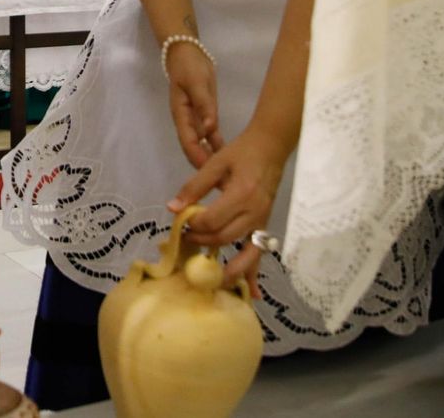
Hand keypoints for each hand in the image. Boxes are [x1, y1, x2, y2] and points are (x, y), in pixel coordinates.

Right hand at [166, 43, 220, 168]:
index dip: (197, 158)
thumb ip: (204, 106)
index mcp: (181, 115)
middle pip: (194, 148)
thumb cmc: (189, 67)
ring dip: (212, 157)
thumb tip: (209, 129)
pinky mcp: (203, 114)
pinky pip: (210, 134)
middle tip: (221, 180)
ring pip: (202, 144)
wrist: (188, 53)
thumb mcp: (197, 83)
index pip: (188, 143)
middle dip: (205, 165)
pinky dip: (217, 145)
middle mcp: (186, 121)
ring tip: (226, 172)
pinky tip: (228, 155)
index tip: (210, 172)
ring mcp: (195, 119)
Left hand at [167, 125, 291, 297]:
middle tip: (187, 240)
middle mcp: (254, 213)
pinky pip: (259, 254)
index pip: (212, 220)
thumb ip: (194, 187)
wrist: (270, 149)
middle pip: (225, 238)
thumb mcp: (215, 164)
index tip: (184, 223)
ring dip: (229, 269)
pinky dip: (254, 274)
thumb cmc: (241, 153)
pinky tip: (252, 293)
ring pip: (244, 253)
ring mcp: (262, 222)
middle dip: (203, 243)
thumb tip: (173, 209)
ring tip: (213, 283)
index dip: (194, 225)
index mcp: (240, 195)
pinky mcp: (265, 226)